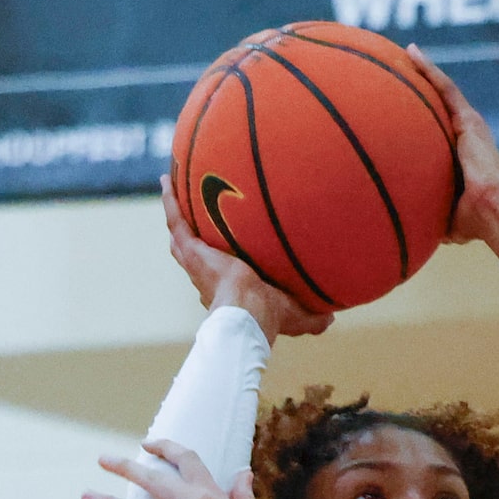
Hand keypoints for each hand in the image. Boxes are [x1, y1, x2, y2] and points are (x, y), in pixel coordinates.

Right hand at [160, 175, 330, 340]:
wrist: (249, 314)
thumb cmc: (271, 318)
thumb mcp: (297, 316)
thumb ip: (314, 317)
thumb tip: (331, 319)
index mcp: (228, 289)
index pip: (221, 271)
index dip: (223, 259)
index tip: (229, 247)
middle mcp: (208, 275)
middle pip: (195, 250)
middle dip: (192, 234)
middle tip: (194, 212)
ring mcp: (196, 261)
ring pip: (181, 232)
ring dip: (176, 211)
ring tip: (173, 189)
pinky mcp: (191, 250)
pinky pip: (176, 220)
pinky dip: (170, 200)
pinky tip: (167, 180)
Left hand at [405, 46, 498, 255]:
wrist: (495, 211)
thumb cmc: (474, 221)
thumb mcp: (445, 216)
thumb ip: (429, 212)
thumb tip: (410, 226)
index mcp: (464, 156)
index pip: (442, 131)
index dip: (426, 118)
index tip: (407, 108)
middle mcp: (468, 136)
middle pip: (442, 105)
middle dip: (424, 88)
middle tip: (403, 71)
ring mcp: (469, 126)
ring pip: (442, 91)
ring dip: (425, 71)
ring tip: (405, 52)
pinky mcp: (468, 120)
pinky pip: (445, 88)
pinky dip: (429, 70)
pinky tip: (412, 53)